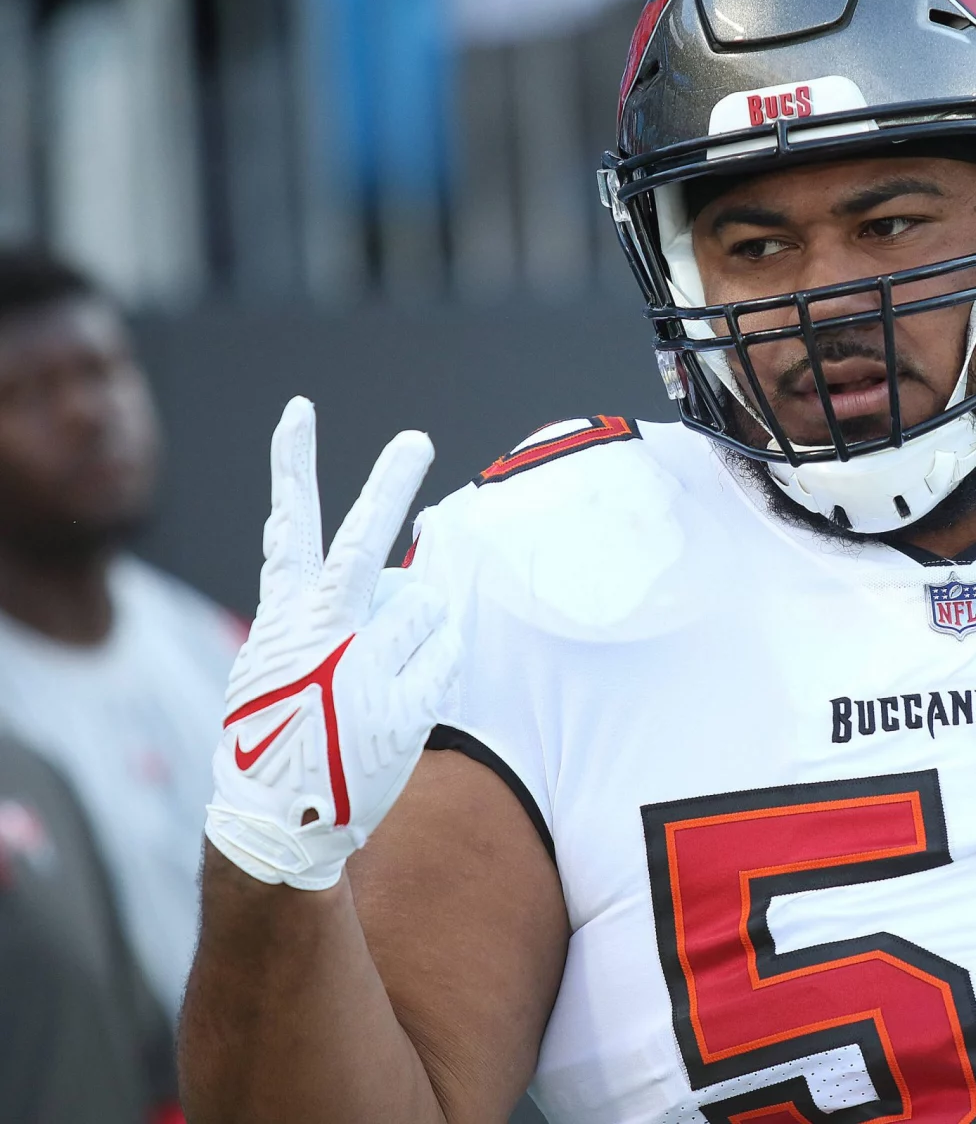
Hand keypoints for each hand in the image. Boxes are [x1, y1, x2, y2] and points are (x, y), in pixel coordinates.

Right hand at [205, 397, 457, 890]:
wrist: (277, 819)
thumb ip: (322, 613)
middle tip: (414, 440)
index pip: (288, 526)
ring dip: (421, 628)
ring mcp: (361, 668)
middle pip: (361, 542)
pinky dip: (438, 665)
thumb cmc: (282, 733)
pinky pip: (447, 654)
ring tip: (384, 672)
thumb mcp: (275, 663)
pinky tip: (405, 695)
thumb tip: (404, 575)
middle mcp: (321, 634)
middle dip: (387, 484)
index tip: (300, 409)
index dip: (293, 464)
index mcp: (284, 616)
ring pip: (423, 606)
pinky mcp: (401, 706)